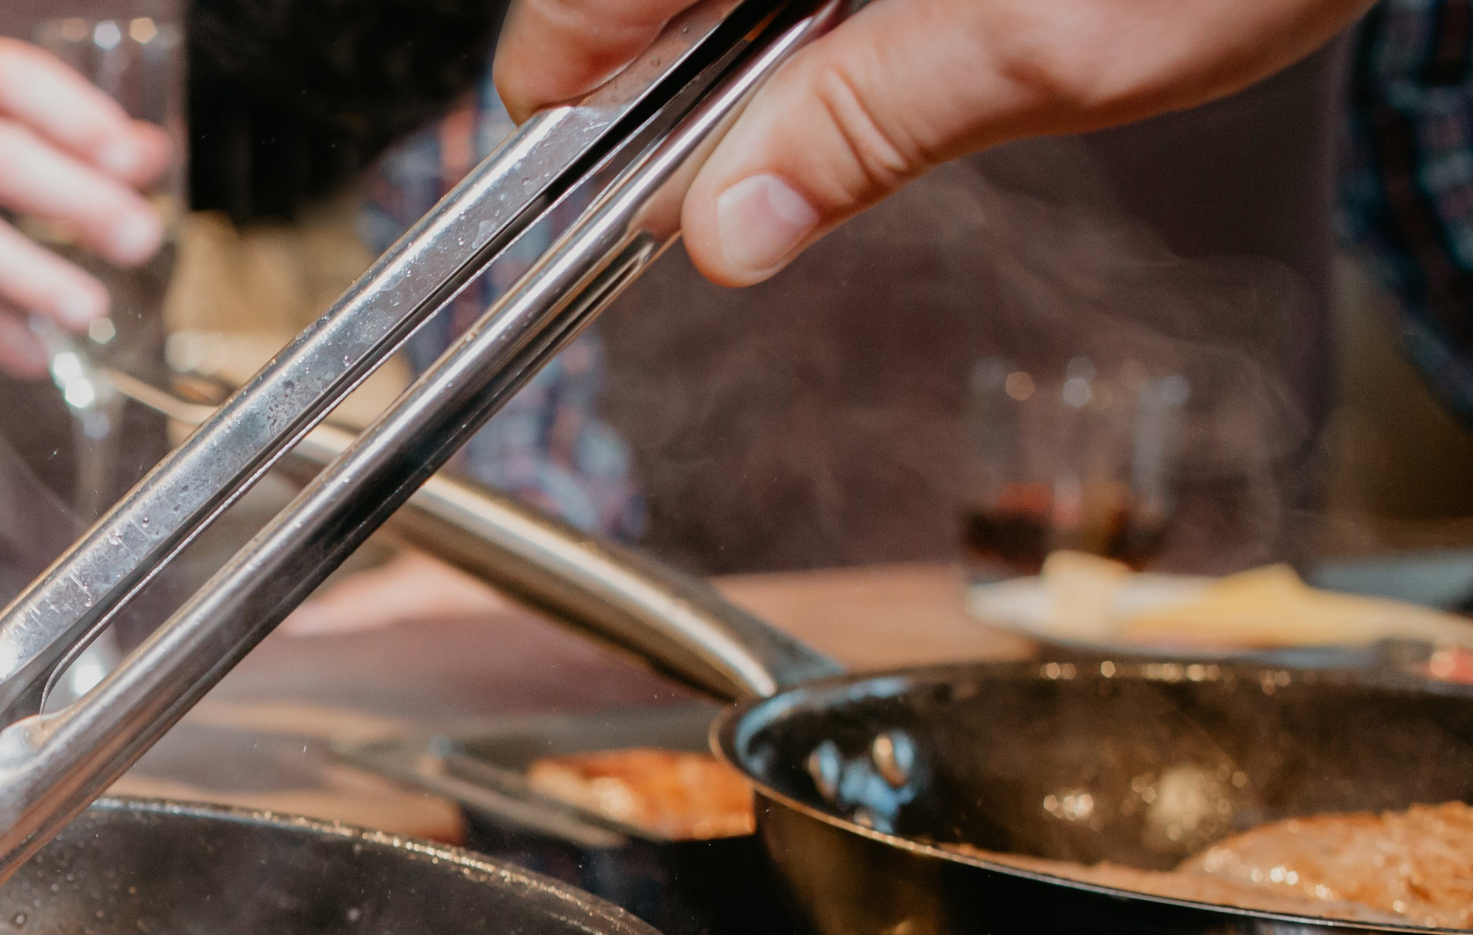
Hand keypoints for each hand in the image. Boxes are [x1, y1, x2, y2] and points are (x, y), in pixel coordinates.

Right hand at [495, 0, 1371, 285]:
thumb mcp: (1041, 44)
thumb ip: (858, 132)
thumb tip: (721, 231)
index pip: (573, 10)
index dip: (574, 116)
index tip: (602, 200)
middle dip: (691, 83)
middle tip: (765, 164)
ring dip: (770, 42)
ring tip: (884, 73)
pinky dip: (829, 5)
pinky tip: (908, 23)